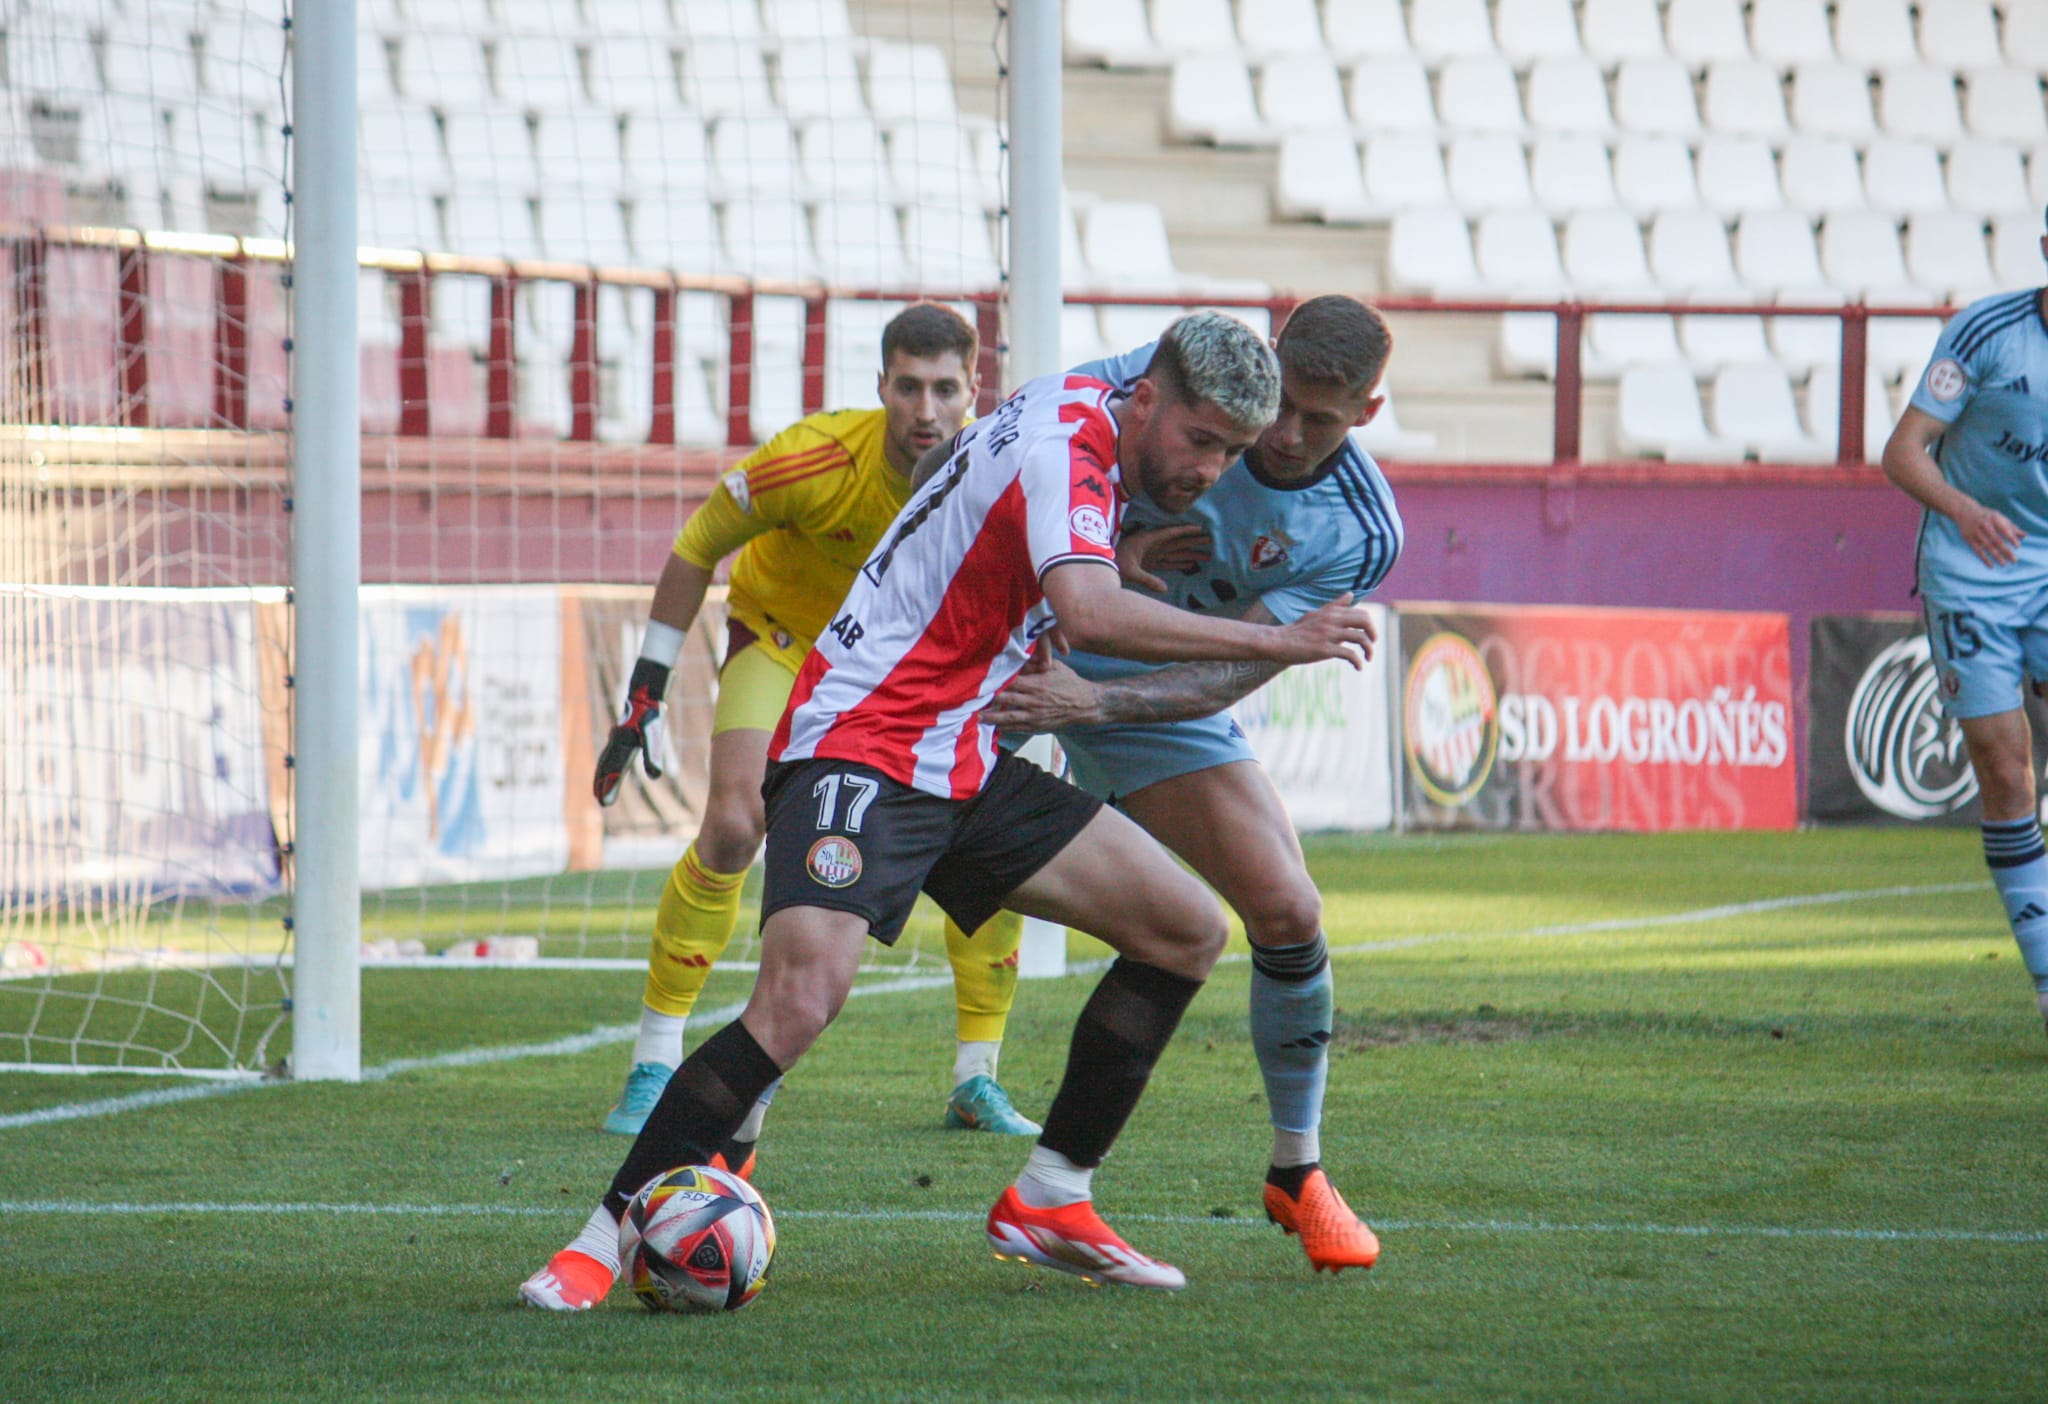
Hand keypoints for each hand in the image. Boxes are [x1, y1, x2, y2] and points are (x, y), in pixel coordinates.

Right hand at [594, 658, 669, 804]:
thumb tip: (655, 776)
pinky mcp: (619, 735)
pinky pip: (608, 753)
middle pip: (605, 767)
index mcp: (623, 746)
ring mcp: (615, 738)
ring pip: (604, 760)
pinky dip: (605, 764)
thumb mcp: (655, 735)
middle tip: (600, 801)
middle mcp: (615, 743)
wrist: (644, 693)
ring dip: (601, 775)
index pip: (614, 771)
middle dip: (602, 784)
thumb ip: (653, 756)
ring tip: (598, 789)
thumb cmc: (651, 715)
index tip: (605, 803)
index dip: (610, 787)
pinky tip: (607, 769)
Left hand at [984, 653, 1103, 730]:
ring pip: (1009, 717)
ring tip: (978, 717)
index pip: (1011, 682)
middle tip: (972, 699)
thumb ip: (1036, 663)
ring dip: (993, 718)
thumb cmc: (1068, 682)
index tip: (981, 681)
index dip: (996, 682)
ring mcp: (1035, 715)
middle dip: (989, 700)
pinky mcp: (1038, 726)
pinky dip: (1005, 728)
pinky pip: (1018, 728)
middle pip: (1006, 700)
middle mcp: (1034, 700)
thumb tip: (1018, 655)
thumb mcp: (1054, 667)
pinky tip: (995, 726)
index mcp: (1037, 684)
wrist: (1085, 703)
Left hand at [1116, 524, 1212, 592]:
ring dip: (1191, 553)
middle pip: (1179, 542)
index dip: (1185, 531)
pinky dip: (1180, 563)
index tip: (1201, 529)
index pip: (1171, 534)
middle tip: (1213, 540)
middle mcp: (1154, 546)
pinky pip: (1169, 562)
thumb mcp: (1129, 571)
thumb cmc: (1113, 563)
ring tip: (1208, 555)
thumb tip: (1165, 589)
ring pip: (1177, 552)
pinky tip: (1190, 564)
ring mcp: (1153, 555)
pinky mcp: (1150, 563)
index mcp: (1149, 542)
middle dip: (1195, 541)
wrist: (1099, 564)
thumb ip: (1146, 580)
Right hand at [1268, 594, 1376, 669]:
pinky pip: (1349, 654)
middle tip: (1372, 644)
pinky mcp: (1324, 649)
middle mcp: (1332, 620)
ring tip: (1368, 658)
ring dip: (1369, 650)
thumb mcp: (1317, 613)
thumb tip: (1351, 594)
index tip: (1369, 635)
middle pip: (1365, 621)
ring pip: (1360, 638)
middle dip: (1373, 633)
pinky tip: (1358, 667)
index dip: (1370, 625)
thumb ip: (1336, 605)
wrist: (1277, 642)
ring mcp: (1328, 634)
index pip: (1361, 613)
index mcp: (1332, 612)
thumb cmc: (1297, 630)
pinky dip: (1358, 662)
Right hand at [1955, 499, 2023, 566]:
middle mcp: (1984, 526)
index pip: (2004, 530)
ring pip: (1987, 547)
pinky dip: (1984, 559)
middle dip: (2005, 551)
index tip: (2017, 546)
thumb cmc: (1986, 516)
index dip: (2011, 538)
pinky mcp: (1969, 539)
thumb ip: (2011, 527)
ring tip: (2004, 564)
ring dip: (1996, 556)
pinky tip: (1991, 566)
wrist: (1964, 511)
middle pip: (1996, 540)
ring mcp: (1976, 533)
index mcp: (1994, 519)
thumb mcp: (1998, 517)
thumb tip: (2024, 536)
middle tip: (2014, 560)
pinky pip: (1977, 551)